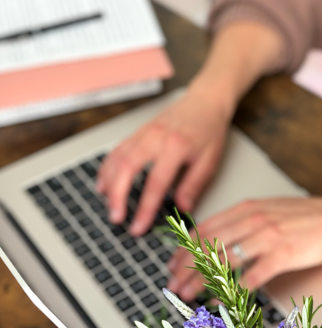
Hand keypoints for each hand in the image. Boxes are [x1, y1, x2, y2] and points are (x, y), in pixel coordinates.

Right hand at [97, 90, 232, 235]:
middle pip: (127, 168)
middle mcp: (156, 137)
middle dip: (117, 196)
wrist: (205, 100)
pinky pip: (117, 150)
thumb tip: (182, 209)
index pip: (155, 183)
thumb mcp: (210, 161)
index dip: (145, 208)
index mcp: (176, 147)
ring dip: (109, 183)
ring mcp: (144, 132)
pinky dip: (107, 168)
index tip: (138, 227)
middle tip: (116, 218)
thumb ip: (194, 186)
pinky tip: (105, 183)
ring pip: (117, 158)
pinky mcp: (138, 131)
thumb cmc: (209, 130)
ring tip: (108, 205)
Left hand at [168, 196, 321, 299]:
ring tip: (185, 293)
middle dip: (184, 267)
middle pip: (208, 245)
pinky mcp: (282, 255)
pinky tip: (218, 301)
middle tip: (171, 282)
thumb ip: (244, 220)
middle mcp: (253, 220)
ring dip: (199, 280)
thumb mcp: (271, 210)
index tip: (173, 262)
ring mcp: (267, 237)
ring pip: (222, 261)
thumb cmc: (308, 218)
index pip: (205, 227)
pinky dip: (229, 292)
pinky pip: (249, 278)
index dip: (184, 247)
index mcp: (248, 208)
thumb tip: (219, 237)